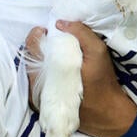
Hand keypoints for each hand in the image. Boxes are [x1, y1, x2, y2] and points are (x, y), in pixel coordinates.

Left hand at [23, 20, 136, 136]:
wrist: (107, 113)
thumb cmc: (102, 82)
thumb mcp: (98, 52)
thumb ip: (81, 33)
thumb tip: (60, 23)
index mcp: (47, 71)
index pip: (30, 44)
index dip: (38, 34)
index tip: (50, 32)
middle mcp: (37, 85)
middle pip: (29, 56)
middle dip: (40, 45)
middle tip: (54, 41)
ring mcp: (39, 96)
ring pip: (32, 69)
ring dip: (41, 58)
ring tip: (56, 54)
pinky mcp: (44, 103)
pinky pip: (37, 80)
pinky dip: (44, 71)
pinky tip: (58, 69)